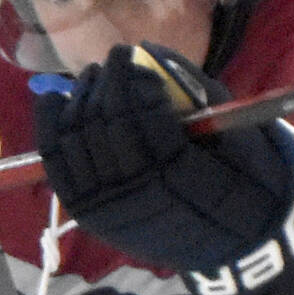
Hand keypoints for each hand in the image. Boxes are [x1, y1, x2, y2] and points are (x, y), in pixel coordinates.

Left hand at [36, 45, 293, 294]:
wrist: (236, 243)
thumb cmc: (243, 182)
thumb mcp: (238, 134)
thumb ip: (195, 92)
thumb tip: (148, 51)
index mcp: (189, 181)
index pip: (143, 119)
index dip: (132, 80)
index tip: (134, 54)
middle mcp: (142, 199)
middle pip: (106, 125)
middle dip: (108, 83)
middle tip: (117, 60)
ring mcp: (111, 210)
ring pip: (78, 140)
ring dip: (82, 98)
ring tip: (97, 78)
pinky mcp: (90, 214)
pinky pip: (57, 166)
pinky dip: (50, 128)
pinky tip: (55, 99)